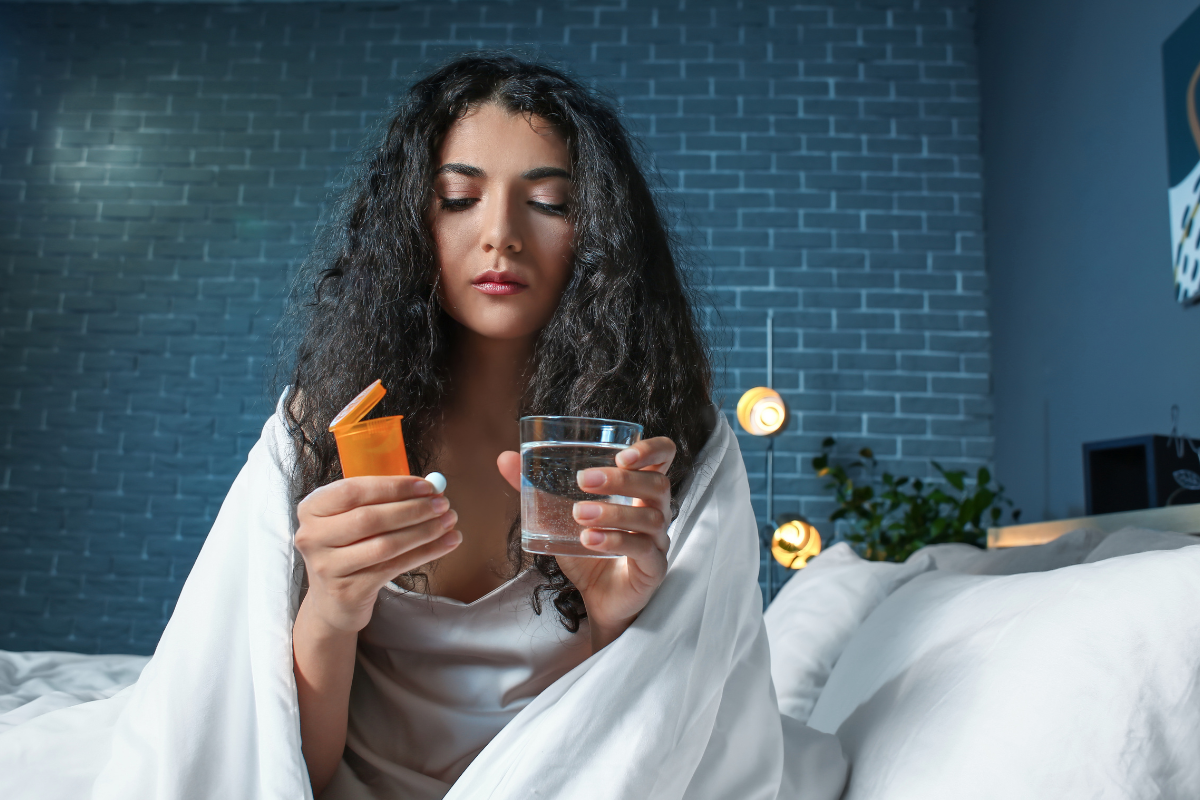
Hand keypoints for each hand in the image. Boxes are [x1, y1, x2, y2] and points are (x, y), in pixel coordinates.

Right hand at [294, 476, 461, 633]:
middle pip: (370, 518)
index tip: (426, 486)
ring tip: (449, 522)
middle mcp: (312, 536)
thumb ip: (382, 500)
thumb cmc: (349, 548)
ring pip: (385, 545)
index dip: (393, 487)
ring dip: (423, 531)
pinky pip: (394, 567)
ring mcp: (327, 566)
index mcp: (311, 508)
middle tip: (443, 504)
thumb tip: (431, 488)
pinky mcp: (347, 590)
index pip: (353, 491)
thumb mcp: (351, 518)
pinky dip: (425, 553)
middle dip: (413, 509)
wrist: (332, 601)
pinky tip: (447, 543)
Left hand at [497, 437, 675, 650]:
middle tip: (583, 480)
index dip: (651, 450)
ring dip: (612, 513)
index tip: (622, 454)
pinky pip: (642, 550)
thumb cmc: (588, 552)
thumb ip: (536, 488)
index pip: (664, 457)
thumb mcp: (559, 516)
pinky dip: (615, 542)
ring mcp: (658, 540)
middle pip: (656, 485)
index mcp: (639, 491)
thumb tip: (505, 458)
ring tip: (579, 514)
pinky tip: (589, 540)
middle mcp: (655, 511)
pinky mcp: (653, 568)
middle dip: (621, 479)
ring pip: (649, 518)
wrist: (597, 600)